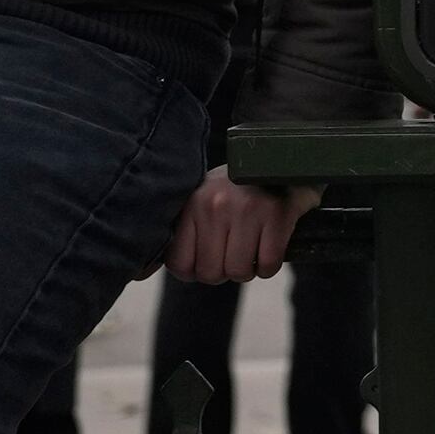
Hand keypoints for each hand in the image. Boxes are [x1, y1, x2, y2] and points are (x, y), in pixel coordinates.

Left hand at [168, 168, 320, 284]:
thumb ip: (184, 230)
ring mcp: (247, 209)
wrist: (284, 160)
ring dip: (248, 270)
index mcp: (193, 204)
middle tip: (233, 254)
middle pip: (210, 274)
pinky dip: (268, 267)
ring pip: (239, 273)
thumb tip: (150, 272)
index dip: (196, 272)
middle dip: (224, 272)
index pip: (180, 265)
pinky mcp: (277, 215)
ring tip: (251, 250)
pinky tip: (269, 249)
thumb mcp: (204, 200)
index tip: (209, 259)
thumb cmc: (238, 190)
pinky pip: (267, 266)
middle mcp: (215, 205)